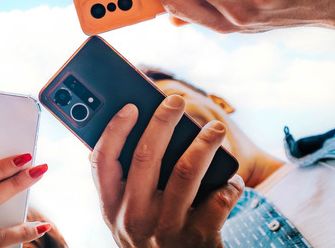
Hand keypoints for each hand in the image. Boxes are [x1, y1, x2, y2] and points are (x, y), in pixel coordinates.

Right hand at [91, 96, 244, 247]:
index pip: (102, 161)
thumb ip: (127, 182)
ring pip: (186, 171)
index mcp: (111, 207)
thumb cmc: (154, 238)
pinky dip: (230, 183)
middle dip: (162, 121)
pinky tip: (232, 179)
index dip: (114, 129)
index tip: (131, 106)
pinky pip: (219, 198)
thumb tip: (144, 126)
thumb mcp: (129, 216)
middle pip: (146, 156)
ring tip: (216, 129)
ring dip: (204, 143)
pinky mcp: (199, 238)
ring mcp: (166, 229)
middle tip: (176, 101)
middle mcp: (134, 218)